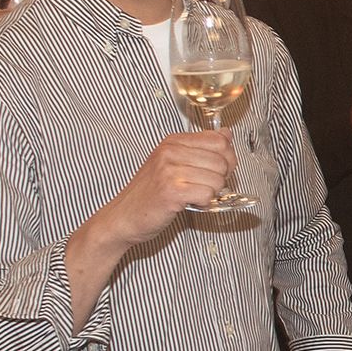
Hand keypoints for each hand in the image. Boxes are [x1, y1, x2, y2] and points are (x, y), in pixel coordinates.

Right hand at [98, 132, 236, 241]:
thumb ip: (201, 148)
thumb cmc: (150, 193)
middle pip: (222, 160)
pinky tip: (190, 203)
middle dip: (221, 178)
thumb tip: (227, 134)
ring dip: (212, 193)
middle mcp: (170, 152)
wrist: (124, 216)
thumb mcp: (174, 163)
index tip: (216, 170)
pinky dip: (204, 203)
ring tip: (194, 195)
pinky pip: (207, 194)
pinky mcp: (171, 191)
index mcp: (173, 141)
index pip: (219, 140)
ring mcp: (169, 170)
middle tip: (205, 186)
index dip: (227, 158)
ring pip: (217, 179)